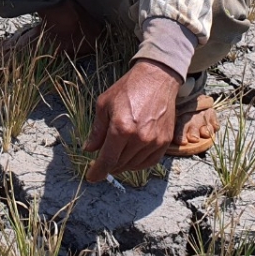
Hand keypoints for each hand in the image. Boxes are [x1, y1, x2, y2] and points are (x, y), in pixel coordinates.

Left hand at [83, 59, 181, 182]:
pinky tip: (130, 158)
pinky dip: (138, 164)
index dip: (98, 172)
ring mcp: (154, 141)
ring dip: (122, 165)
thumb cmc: (128, 89)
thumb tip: (89, 149)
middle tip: (101, 162)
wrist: (157, 79)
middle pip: (120, 164)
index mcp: (121, 128)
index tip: (91, 177)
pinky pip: (149, 162)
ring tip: (115, 157)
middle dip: (108, 166)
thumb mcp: (104, 105)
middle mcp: (139, 138)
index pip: (107, 160)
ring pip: (134, 165)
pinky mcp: (165, 141)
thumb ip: (97, 130)